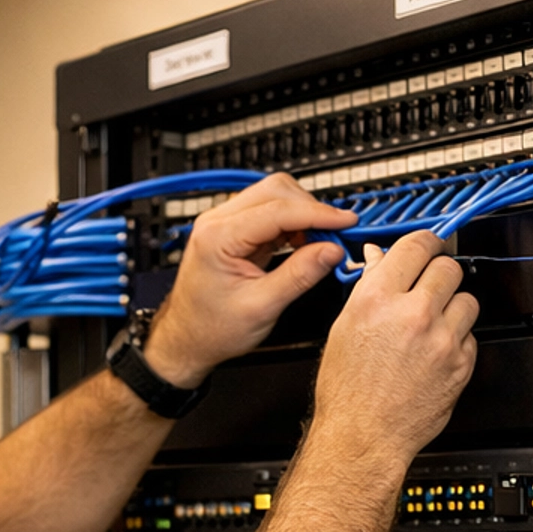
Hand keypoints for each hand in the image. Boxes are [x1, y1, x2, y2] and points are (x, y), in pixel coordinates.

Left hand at [141, 173, 355, 386]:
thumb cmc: (211, 329)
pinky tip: (304, 244)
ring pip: (275, 197)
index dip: (317, 214)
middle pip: (276, 190)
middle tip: (335, 234)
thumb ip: (299, 276)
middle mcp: (218, 222)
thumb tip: (331, 251)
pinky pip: (271, 214)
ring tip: (320, 244)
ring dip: (303, 216)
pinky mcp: (235, 232)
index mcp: (218, 237)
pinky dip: (293, 225)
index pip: (278, 210)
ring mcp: (225, 224)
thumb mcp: (262, 307)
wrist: (187, 340)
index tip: (345, 221)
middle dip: (310, 209)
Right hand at [311, 230, 478, 464]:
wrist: (363, 438)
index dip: (424, 243)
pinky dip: (457, 341)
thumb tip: (379, 261)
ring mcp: (441, 340)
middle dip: (438, 275)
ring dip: (453, 308)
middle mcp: (412, 315)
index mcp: (377, 299)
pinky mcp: (460, 364)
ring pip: (467, 300)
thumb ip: (368, 289)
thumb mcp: (344, 330)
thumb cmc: (348, 394)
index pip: (417, 245)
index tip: (427, 247)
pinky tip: (435, 353)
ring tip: (433, 325)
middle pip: (448, 268)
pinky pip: (470, 336)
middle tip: (428, 289)